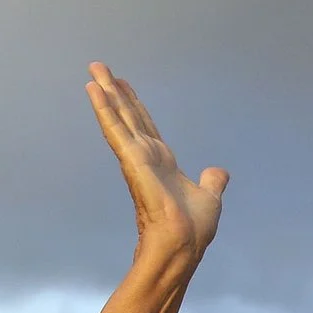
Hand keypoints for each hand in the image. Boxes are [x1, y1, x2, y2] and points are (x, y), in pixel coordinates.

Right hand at [85, 63, 226, 260]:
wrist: (184, 243)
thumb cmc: (194, 230)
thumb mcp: (210, 197)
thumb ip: (212, 182)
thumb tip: (219, 172)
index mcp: (162, 163)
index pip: (145, 126)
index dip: (135, 105)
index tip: (124, 85)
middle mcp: (146, 157)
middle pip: (128, 116)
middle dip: (114, 92)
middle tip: (99, 68)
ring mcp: (136, 158)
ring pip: (119, 118)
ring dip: (105, 93)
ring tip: (93, 70)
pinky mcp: (131, 160)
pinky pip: (115, 130)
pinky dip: (104, 109)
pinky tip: (94, 90)